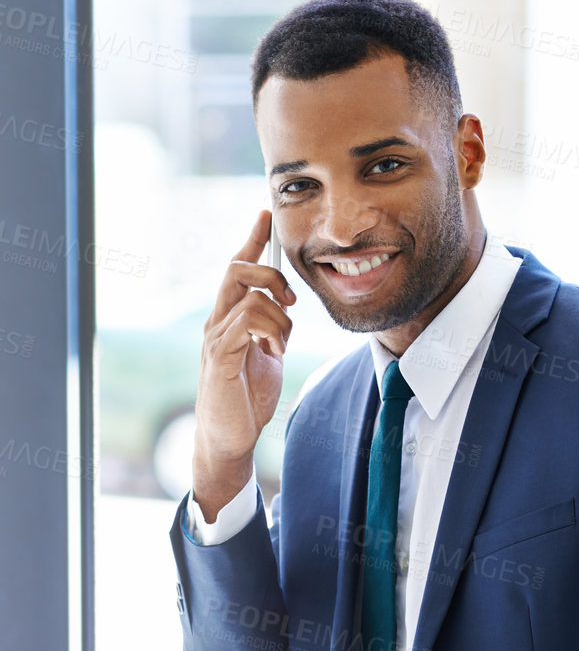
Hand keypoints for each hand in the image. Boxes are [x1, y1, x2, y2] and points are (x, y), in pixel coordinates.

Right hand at [192, 209, 295, 519]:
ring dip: (278, 318)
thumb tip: (285, 309)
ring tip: (281, 346)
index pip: (237, 268)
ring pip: (250, 296)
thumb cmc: (247, 398)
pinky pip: (247, 323)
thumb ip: (272, 327)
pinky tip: (273, 352)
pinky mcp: (219, 356)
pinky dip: (269, 331)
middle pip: (237, 269)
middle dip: (271, 274)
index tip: (265, 214)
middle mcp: (217, 320)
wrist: (230, 436)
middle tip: (291, 300)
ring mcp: (215, 337)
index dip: (252, 240)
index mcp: (229, 317)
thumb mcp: (267, 354)